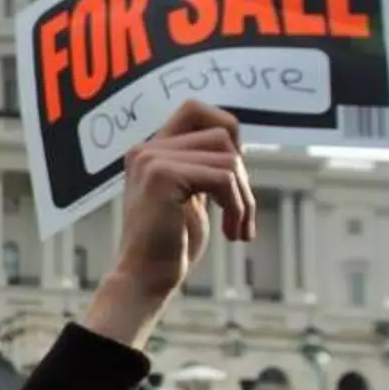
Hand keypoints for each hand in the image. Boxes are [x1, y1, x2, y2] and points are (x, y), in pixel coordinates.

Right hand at [83, 101, 255, 348]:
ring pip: (228, 157)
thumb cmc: (169, 246)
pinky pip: (224, 177)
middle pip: (221, 133)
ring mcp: (152, 159)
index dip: (226, 131)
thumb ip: (203, 166)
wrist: (144, 280)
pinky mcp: (163, 175)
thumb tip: (237, 144)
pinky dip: (238, 207)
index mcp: (151, 150)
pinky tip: (232, 233)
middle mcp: (147, 148)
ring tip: (238, 228)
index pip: (196, 109)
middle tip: (241, 211)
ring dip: (244, 197)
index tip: (233, 176)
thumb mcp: (190, 197)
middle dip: (242, 174)